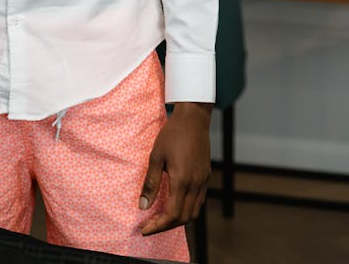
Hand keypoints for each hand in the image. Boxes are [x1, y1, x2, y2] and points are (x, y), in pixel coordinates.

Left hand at [139, 101, 211, 235]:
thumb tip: (142, 206)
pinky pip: (198, 201)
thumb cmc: (172, 134)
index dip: (157, 226)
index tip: (144, 229)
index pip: (171, 215)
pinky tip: (175, 203)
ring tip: (161, 217)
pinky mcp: (206, 176)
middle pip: (183, 218)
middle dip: (166, 226)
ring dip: (177, 219)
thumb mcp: (156, 156)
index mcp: (182, 180)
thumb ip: (150, 182)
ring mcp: (203, 181)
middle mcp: (195, 184)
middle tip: (150, 224)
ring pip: (193, 212)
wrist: (193, 118)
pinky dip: (187, 209)